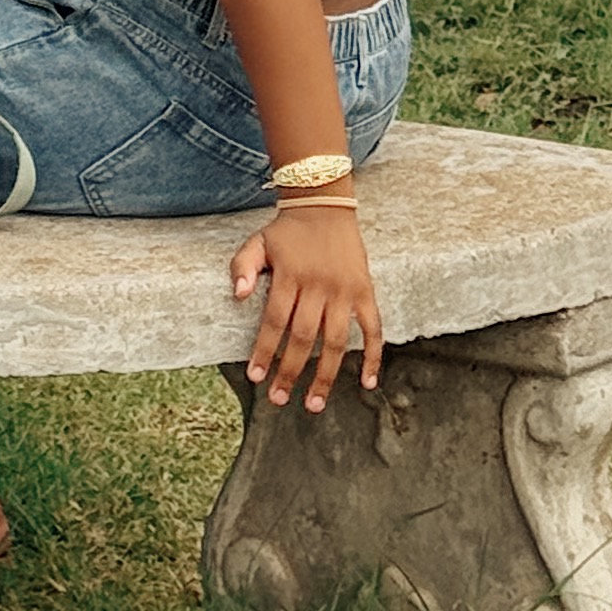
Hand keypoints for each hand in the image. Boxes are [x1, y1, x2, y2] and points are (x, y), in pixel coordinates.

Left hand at [228, 196, 383, 411]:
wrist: (325, 207)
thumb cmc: (286, 232)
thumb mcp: (258, 242)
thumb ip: (243, 267)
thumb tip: (237, 296)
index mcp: (290, 276)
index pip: (275, 321)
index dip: (264, 350)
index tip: (255, 377)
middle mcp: (318, 285)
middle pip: (303, 337)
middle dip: (290, 371)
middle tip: (279, 399)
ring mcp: (345, 291)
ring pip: (336, 341)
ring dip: (327, 375)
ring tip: (314, 403)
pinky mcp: (365, 291)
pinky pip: (374, 328)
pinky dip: (374, 356)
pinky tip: (368, 383)